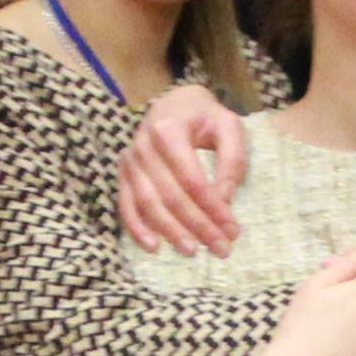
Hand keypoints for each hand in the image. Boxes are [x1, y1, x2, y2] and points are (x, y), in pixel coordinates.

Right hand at [119, 83, 249, 254]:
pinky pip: (126, 205)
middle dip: (197, 225)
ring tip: (192, 252)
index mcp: (168, 129)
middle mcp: (143, 145)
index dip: (212, 207)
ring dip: (170, 232)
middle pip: (170, 195)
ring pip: (148, 204)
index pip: (191, 178)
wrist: (174, 103)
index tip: (232, 229)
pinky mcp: (123, 173)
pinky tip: (153, 247)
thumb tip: (223, 200)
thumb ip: (231, 159)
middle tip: (220, 248)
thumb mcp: (228, 126)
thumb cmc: (205, 116)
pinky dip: (136, 228)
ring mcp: (129, 160)